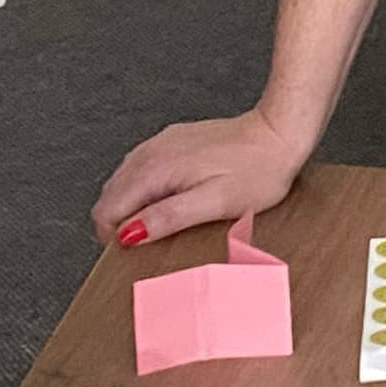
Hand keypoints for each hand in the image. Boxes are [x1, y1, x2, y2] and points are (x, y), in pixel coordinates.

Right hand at [95, 105, 309, 245]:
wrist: (278, 134)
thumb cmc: (256, 171)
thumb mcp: (214, 203)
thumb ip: (167, 217)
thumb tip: (129, 233)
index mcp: (156, 169)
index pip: (107, 209)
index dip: (113, 236)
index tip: (134, 252)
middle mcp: (152, 152)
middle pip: (110, 195)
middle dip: (120, 222)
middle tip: (149, 242)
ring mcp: (161, 144)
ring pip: (123, 181)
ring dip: (131, 206)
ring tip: (159, 224)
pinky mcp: (174, 141)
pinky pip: (142, 168)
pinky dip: (144, 189)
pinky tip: (168, 200)